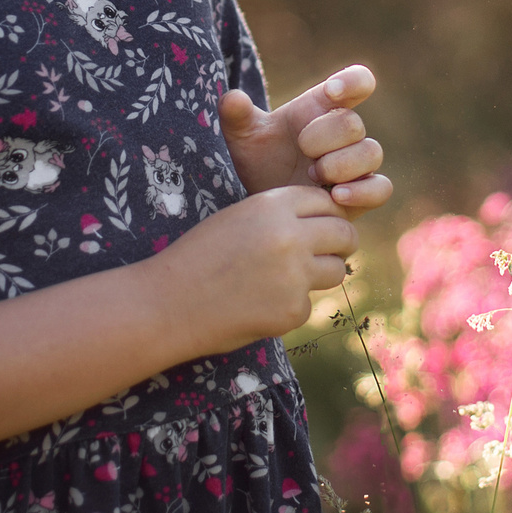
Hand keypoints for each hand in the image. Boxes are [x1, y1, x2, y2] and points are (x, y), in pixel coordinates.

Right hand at [147, 184, 359, 353]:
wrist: (166, 304)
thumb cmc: (197, 257)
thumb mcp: (237, 219)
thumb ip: (280, 217)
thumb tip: (327, 224)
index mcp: (273, 205)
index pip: (325, 202)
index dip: (326, 214)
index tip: (321, 226)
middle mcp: (290, 236)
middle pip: (345, 234)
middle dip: (340, 243)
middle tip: (328, 253)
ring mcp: (295, 275)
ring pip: (336, 270)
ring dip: (320, 275)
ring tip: (284, 281)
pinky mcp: (292, 310)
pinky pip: (309, 304)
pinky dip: (290, 307)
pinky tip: (258, 307)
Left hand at [218, 64, 390, 212]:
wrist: (267, 200)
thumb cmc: (260, 160)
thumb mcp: (243, 137)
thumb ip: (237, 116)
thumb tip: (231, 99)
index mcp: (323, 108)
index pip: (357, 82)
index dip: (353, 81)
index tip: (331, 91)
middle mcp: (345, 134)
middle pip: (354, 123)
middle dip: (326, 137)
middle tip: (303, 152)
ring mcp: (357, 164)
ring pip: (371, 152)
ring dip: (342, 164)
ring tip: (313, 177)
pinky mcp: (363, 193)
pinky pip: (381, 188)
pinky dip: (364, 192)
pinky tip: (335, 196)